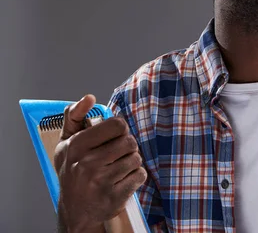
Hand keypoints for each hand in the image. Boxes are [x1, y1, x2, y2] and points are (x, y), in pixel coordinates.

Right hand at [54, 94, 146, 231]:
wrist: (75, 211)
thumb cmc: (73, 170)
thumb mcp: (66, 143)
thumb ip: (75, 116)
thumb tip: (89, 97)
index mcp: (77, 145)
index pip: (117, 124)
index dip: (120, 129)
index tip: (112, 137)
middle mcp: (87, 162)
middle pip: (130, 141)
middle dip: (127, 147)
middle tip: (115, 155)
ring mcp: (101, 181)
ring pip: (136, 158)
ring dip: (131, 162)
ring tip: (117, 169)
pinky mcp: (114, 196)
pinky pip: (140, 175)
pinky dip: (135, 177)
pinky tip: (121, 181)